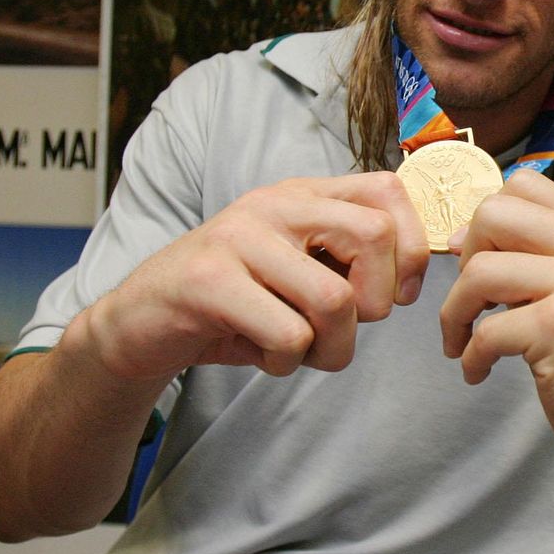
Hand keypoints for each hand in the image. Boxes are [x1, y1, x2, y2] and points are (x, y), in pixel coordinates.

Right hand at [79, 173, 428, 380]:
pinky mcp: (206, 281)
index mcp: (303, 195)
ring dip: (331, 347)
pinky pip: (288, 334)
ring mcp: (237, 237)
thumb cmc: (235, 305)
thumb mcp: (299, 272)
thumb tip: (415, 276)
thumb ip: (351, 262)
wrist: (138, 326)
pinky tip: (259, 353)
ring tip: (298, 349)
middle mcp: (273, 204)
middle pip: (373, 238)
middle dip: (376, 303)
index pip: (388, 190)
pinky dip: (285, 362)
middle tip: (345, 327)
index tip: (395, 295)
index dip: (410, 248)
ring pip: (335, 298)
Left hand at [440, 170, 553, 478]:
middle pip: (492, 213)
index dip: (487, 223)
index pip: (523, 184)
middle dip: (465, 258)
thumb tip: (460, 233)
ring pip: (479, 271)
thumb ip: (536, 255)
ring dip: (454, 313)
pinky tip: (481, 372)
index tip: (483, 264)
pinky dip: (470, 357)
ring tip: (465, 342)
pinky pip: (484, 330)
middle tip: (473, 300)